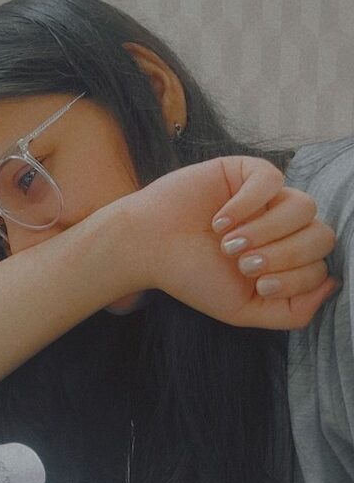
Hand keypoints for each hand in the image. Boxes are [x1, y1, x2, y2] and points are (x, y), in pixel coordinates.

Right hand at [121, 155, 337, 328]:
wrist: (148, 248)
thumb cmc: (192, 277)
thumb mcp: (243, 309)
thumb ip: (292, 311)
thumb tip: (334, 286)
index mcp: (285, 258)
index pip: (320, 265)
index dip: (294, 276)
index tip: (253, 282)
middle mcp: (283, 226)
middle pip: (320, 235)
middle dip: (284, 254)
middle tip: (242, 263)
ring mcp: (268, 197)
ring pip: (303, 208)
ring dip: (265, 231)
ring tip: (229, 242)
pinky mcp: (246, 171)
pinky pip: (273, 180)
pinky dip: (248, 204)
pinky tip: (220, 219)